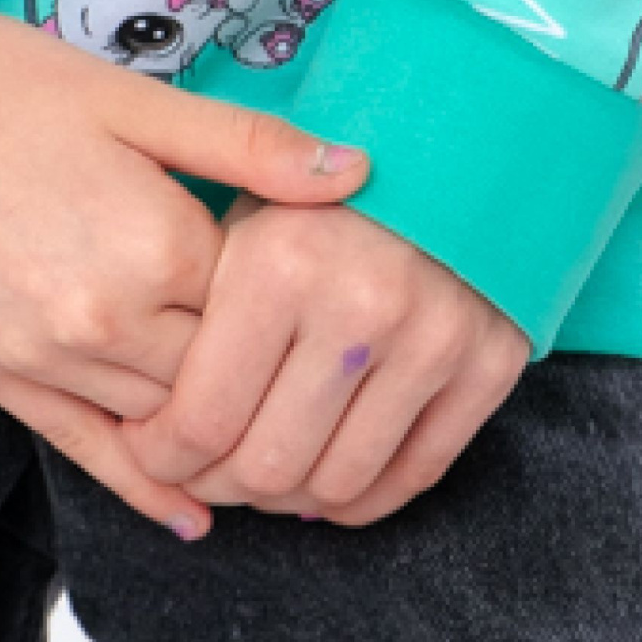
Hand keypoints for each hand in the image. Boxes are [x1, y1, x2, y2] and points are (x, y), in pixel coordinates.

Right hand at [0, 0, 368, 534]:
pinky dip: (139, 484)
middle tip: (303, 368)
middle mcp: (102, 319)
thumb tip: (356, 173)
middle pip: (215, 374)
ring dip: (207, 424)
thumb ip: (248, 146)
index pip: (259, 305)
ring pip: (157, 420)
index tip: (307, 281)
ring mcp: (39, 358)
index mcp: (153, 242)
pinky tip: (186, 514)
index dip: (284, 292)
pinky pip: (81, 449)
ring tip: (266, 438)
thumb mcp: (133, 97)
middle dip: (256, 368)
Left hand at [122, 195, 525, 525]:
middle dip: (221, 483)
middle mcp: (359, 305)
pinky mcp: (488, 362)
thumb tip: (158, 430)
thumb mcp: (240, 209)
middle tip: (204, 470)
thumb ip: (195, 310)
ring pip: (339, 485)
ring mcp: (433, 338)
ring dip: (289, 499)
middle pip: (268, 466)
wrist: (448, 141)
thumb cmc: (316, 190)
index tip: (153, 450)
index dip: (164, 455)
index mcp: (281, 263)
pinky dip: (361, 497)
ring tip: (263, 473)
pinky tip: (325, 474)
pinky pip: (414, 475)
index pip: (203, 418)